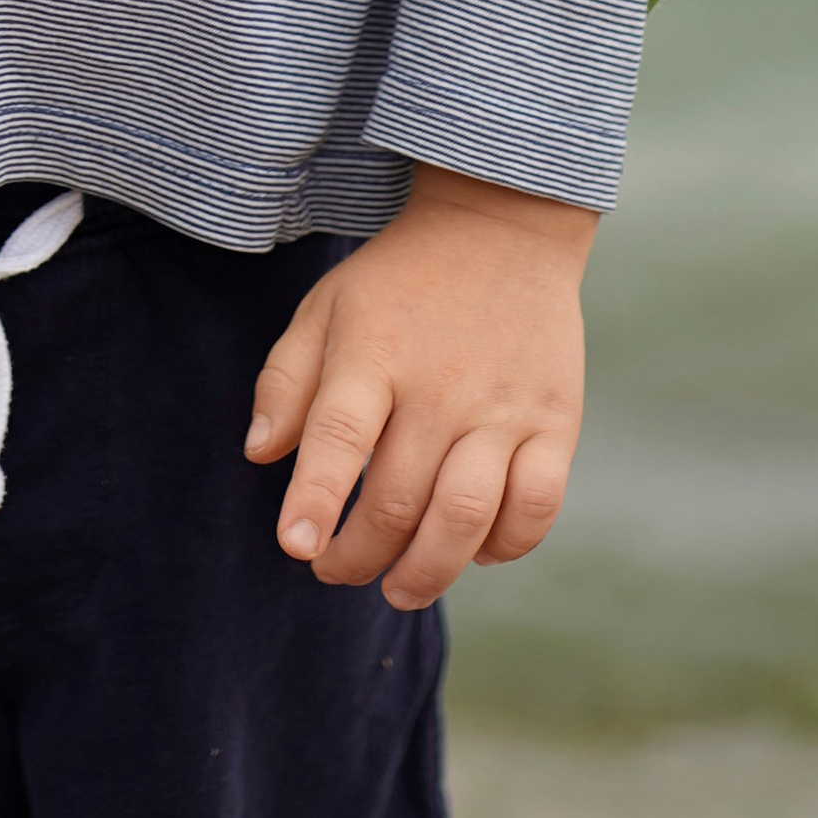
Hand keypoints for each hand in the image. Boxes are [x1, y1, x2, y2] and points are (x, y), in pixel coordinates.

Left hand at [244, 165, 592, 610]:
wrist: (500, 228)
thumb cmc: (398, 282)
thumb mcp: (327, 309)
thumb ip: (287, 381)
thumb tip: (261, 454)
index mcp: (374, 351)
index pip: (339, 435)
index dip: (315, 498)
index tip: (295, 547)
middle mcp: (440, 384)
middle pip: (396, 497)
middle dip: (358, 555)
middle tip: (335, 571)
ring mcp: (503, 406)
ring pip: (465, 516)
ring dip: (427, 571)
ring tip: (397, 590)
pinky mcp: (556, 421)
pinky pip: (536, 506)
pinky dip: (505, 545)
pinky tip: (474, 551)